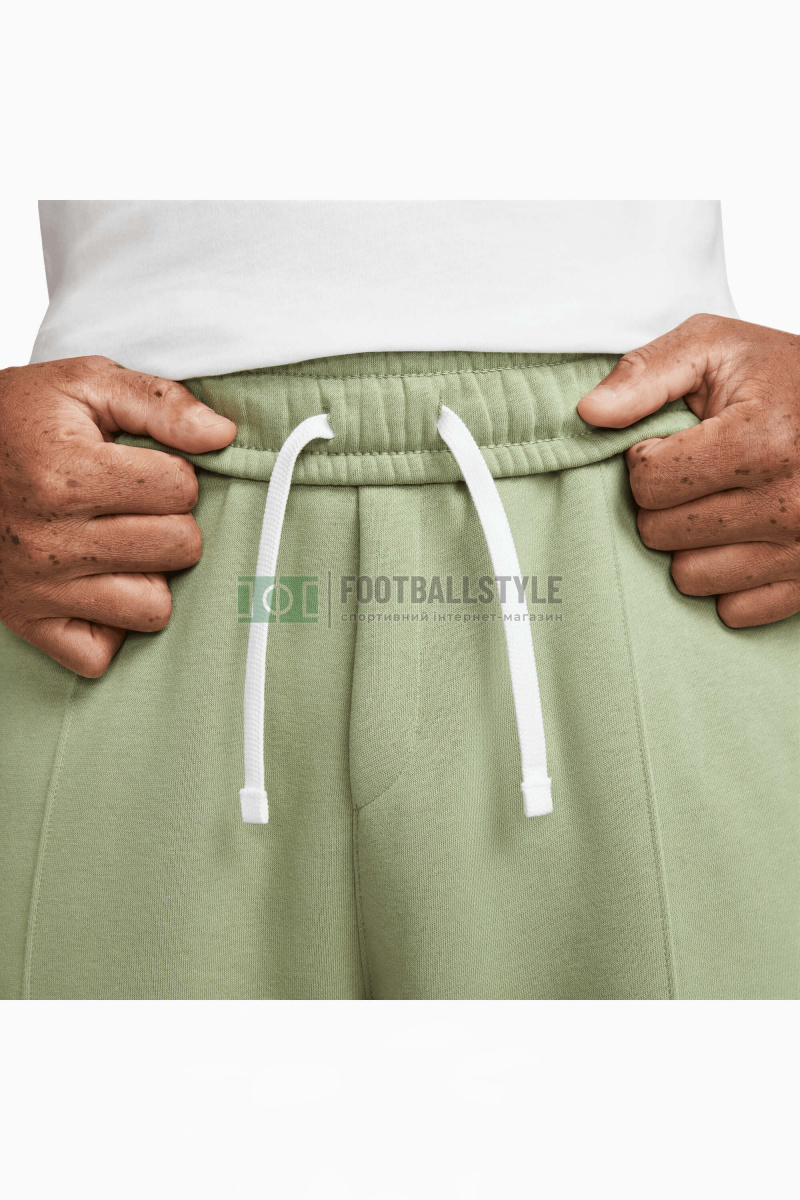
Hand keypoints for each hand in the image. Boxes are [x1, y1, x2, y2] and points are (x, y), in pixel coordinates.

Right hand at [0, 355, 235, 674]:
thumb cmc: (16, 420)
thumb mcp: (84, 385)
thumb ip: (160, 404)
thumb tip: (222, 434)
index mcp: (68, 474)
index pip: (181, 488)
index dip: (174, 473)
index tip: (144, 467)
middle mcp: (52, 538)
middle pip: (179, 547)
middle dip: (171, 522)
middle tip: (136, 507)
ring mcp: (39, 587)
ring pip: (153, 608)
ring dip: (150, 577)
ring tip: (123, 548)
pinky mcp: (28, 621)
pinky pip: (99, 656)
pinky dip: (109, 629)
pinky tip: (99, 589)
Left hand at [577, 314, 799, 626]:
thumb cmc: (780, 378)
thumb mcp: (714, 348)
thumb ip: (646, 374)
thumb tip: (589, 413)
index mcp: (763, 441)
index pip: (648, 483)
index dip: (646, 459)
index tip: (672, 443)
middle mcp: (789, 502)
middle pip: (661, 533)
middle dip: (663, 503)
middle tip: (694, 475)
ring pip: (690, 577)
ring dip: (689, 545)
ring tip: (716, 505)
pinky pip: (733, 609)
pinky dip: (727, 580)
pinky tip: (739, 538)